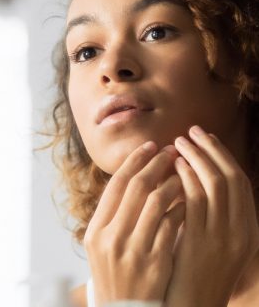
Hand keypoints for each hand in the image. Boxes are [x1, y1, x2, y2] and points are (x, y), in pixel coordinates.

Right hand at [83, 142, 184, 305]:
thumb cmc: (114, 275)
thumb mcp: (100, 246)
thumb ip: (111, 216)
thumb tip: (131, 179)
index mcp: (95, 231)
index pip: (115, 186)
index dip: (134, 162)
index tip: (149, 147)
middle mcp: (111, 238)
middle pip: (135, 188)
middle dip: (155, 164)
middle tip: (169, 151)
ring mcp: (133, 251)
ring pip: (156, 202)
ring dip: (172, 182)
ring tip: (182, 173)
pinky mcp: (155, 262)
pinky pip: (172, 225)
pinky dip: (181, 207)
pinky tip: (189, 200)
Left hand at [165, 125, 258, 306]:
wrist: (189, 306)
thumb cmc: (193, 273)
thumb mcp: (211, 242)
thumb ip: (208, 214)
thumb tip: (194, 180)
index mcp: (247, 230)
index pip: (240, 182)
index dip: (223, 156)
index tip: (207, 139)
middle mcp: (242, 231)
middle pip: (231, 177)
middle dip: (211, 150)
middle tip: (191, 131)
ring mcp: (223, 237)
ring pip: (215, 183)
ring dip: (197, 158)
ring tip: (178, 143)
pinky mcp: (201, 242)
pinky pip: (196, 200)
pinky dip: (187, 178)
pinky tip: (173, 166)